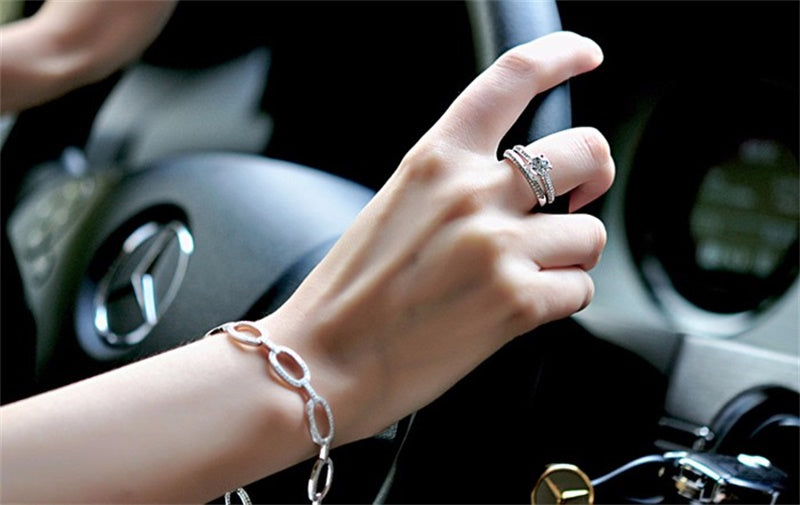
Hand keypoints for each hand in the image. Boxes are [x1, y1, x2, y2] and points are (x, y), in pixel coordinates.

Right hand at [261, 31, 613, 443]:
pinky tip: (521, 306)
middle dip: (593, 176)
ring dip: (572, 255)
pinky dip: (561, 299)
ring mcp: (497, 245)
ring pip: (590, 233)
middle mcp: (472, 192)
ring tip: (531, 272)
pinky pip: (580, 289)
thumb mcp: (397, 206)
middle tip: (578, 199)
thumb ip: (457, 183)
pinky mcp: (516, 301)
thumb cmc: (351, 291)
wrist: (324, 358)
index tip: (584, 55)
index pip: (511, 79)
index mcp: (436, 159)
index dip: (560, 56)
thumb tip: (518, 186)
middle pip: (583, 152)